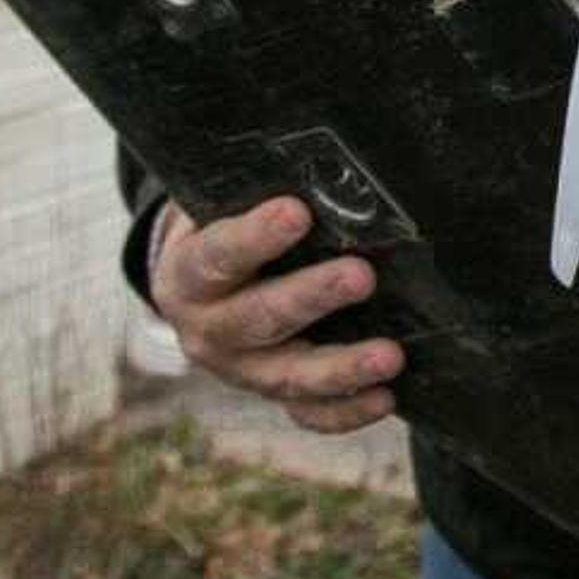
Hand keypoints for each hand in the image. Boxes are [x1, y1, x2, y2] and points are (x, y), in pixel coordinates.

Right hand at [152, 195, 404, 434]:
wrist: (196, 292)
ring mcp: (240, 372)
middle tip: (361, 276)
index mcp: (187, 276)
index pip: (218, 256)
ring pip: (287, 377)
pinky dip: (346, 411)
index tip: (298, 212)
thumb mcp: (219, 207)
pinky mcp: (271, 395)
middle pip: (258, 319)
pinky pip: (307, 414)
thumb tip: (319, 164)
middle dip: (312, 297)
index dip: (255, 237)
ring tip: (391, 355)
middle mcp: (207, 331)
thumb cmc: (223, 232)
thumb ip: (253, 191)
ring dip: (341, 366)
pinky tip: (385, 398)